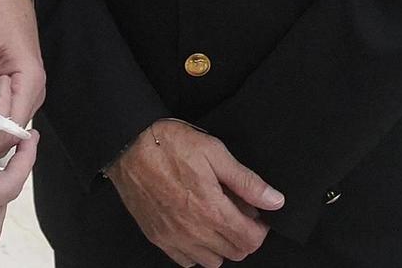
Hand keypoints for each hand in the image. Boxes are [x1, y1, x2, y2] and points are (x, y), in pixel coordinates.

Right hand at [108, 119, 283, 266]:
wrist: (127, 146)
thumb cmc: (170, 144)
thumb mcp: (214, 152)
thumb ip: (246, 181)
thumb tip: (274, 200)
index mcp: (212, 210)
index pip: (251, 240)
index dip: (261, 228)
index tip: (257, 214)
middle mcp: (194, 231)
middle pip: (235, 253)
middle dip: (244, 235)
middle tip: (237, 211)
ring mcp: (174, 238)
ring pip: (212, 261)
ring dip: (221, 245)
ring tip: (216, 218)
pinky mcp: (158, 237)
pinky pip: (186, 261)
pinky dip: (197, 251)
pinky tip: (195, 227)